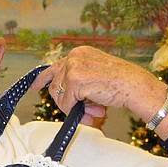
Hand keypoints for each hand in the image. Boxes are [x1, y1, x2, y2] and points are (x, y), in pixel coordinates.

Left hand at [33, 47, 167, 138]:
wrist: (134, 85)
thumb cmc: (120, 82)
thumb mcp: (95, 73)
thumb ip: (78, 78)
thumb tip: (62, 94)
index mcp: (79, 53)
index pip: (54, 66)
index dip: (42, 78)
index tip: (34, 86)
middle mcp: (74, 57)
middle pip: (55, 86)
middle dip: (67, 103)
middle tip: (84, 112)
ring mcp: (74, 67)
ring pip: (60, 97)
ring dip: (74, 110)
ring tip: (91, 113)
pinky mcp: (75, 80)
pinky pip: (66, 103)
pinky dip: (77, 112)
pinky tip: (94, 112)